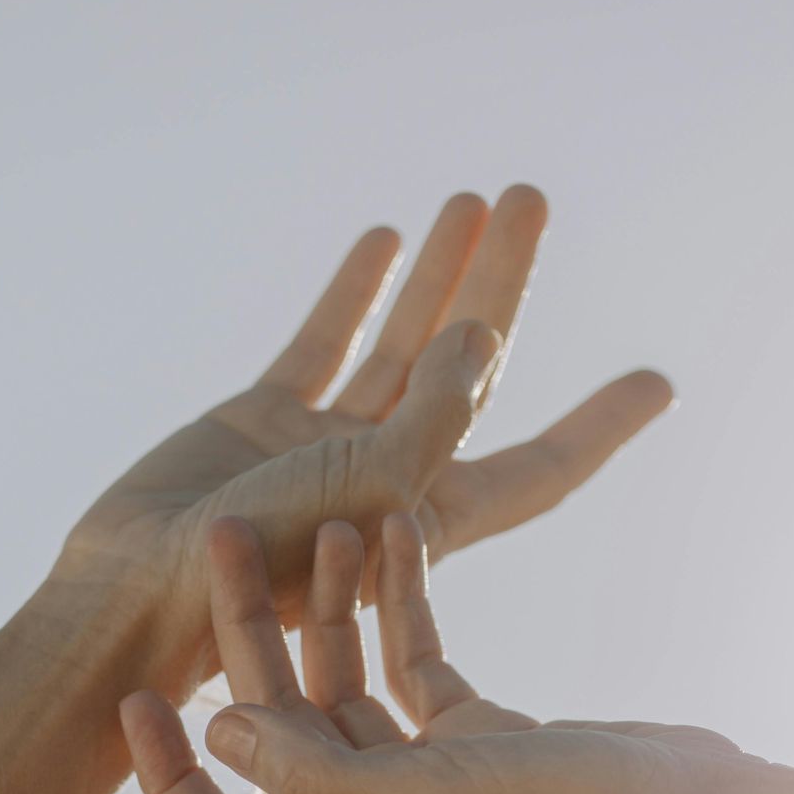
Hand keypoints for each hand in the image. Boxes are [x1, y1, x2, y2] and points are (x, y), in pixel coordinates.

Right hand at [48, 191, 672, 700]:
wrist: (135, 595)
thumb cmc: (255, 573)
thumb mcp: (370, 494)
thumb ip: (435, 414)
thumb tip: (487, 335)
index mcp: (429, 520)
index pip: (537, 468)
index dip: (598, 427)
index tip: (658, 385)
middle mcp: (385, 482)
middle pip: (467, 371)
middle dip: (503, 286)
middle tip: (533, 200)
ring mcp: (321, 449)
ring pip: (399, 344)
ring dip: (437, 272)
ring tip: (475, 198)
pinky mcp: (260, 422)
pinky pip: (325, 342)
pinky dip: (355, 292)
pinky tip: (387, 238)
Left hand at [118, 511, 761, 793]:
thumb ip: (316, 776)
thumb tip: (220, 727)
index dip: (170, 783)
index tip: (144, 698)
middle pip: (273, 732)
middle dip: (244, 634)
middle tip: (229, 528)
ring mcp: (424, 775)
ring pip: (338, 683)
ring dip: (321, 601)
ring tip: (324, 510)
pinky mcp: (476, 733)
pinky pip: (409, 657)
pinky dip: (394, 597)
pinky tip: (387, 525)